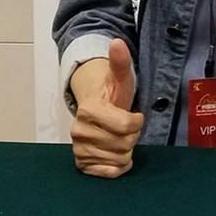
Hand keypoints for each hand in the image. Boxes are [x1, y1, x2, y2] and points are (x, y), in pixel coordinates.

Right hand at [69, 39, 144, 178]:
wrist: (95, 108)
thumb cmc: (112, 94)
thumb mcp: (120, 77)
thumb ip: (120, 61)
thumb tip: (117, 42)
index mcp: (88, 110)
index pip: (126, 126)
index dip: (137, 121)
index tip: (134, 115)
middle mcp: (79, 131)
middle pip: (124, 144)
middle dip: (131, 136)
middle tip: (125, 127)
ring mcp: (79, 149)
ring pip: (119, 159)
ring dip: (126, 150)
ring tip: (119, 137)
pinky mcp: (82, 164)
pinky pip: (108, 173)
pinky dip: (117, 166)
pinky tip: (115, 154)